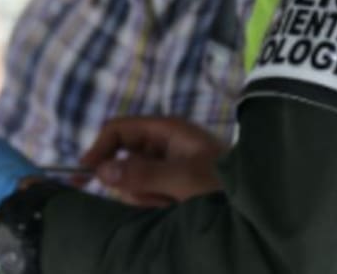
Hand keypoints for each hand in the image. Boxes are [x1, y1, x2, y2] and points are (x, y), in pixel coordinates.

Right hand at [80, 116, 227, 206]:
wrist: (252, 203)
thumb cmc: (222, 182)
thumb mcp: (183, 179)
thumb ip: (142, 174)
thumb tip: (101, 171)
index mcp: (165, 130)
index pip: (119, 130)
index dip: (98, 149)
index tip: (83, 176)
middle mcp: (162, 144)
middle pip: (122, 160)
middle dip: (134, 183)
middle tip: (158, 196)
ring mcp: (165, 165)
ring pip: (132, 182)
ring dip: (147, 198)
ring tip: (173, 203)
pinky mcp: (168, 185)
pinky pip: (146, 195)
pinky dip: (155, 204)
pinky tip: (175, 207)